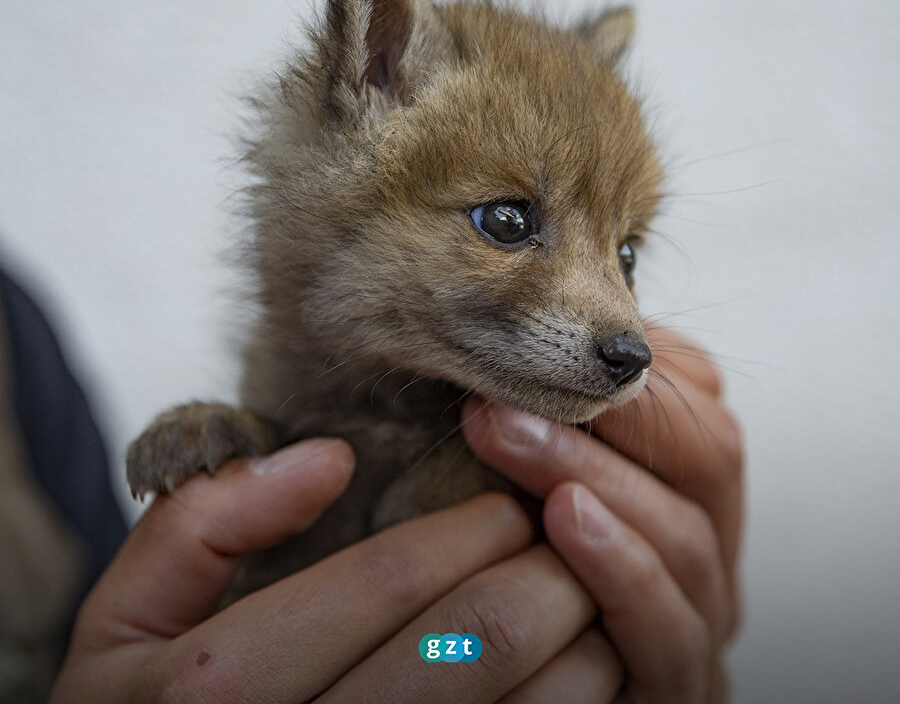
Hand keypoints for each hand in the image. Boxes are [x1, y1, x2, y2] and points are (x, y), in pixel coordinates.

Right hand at [51, 437, 618, 701]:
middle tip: (565, 530)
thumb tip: (328, 460)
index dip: (465, 528)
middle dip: (543, 571)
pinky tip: (576, 667)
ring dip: (577, 639)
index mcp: (215, 690)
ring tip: (582, 591)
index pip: (385, 582)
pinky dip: (572, 703)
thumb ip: (201, 524)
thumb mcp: (123, 617)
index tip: (508, 497)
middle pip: (472, 644)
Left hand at [463, 327, 742, 702]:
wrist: (508, 673)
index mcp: (687, 483)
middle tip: (508, 394)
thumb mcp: (532, 469)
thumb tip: (514, 349)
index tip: (546, 342)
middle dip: (608, 414)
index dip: (631, 368)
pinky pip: (671, 629)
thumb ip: (549, 414)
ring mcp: (703, 615)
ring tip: (512, 436)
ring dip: (596, 476)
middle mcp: (707, 542)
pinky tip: (566, 521)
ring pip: (686, 535)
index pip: (695, 403)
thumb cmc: (513, 559)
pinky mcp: (680, 682)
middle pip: (707, 458)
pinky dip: (622, 566)